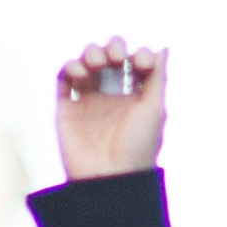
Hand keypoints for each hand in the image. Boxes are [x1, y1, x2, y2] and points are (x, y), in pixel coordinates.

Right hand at [53, 39, 168, 180]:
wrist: (109, 180)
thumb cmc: (138, 149)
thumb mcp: (154, 111)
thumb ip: (158, 77)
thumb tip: (162, 48)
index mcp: (136, 97)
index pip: (136, 62)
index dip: (139, 55)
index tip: (142, 63)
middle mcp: (112, 95)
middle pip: (110, 56)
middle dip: (114, 46)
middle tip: (117, 56)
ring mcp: (88, 100)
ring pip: (86, 62)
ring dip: (91, 52)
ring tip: (98, 62)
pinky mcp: (67, 107)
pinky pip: (64, 78)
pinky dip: (70, 66)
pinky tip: (81, 72)